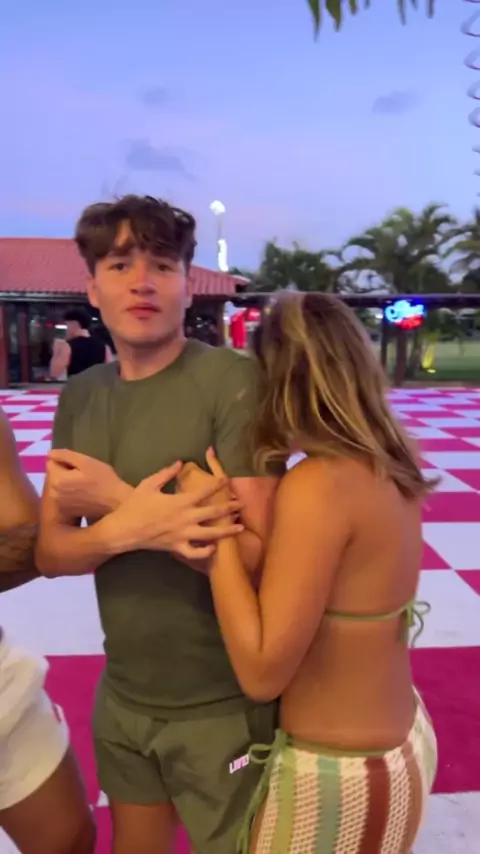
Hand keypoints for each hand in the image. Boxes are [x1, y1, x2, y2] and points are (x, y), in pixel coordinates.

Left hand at [46, 450, 131, 518]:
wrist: (116, 503)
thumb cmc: (103, 480)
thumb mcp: (86, 462)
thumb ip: (65, 455)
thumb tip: (49, 453)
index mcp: (56, 480)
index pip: (51, 462)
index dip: (66, 461)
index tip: (81, 467)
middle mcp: (53, 493)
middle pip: (54, 474)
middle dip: (65, 472)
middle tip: (84, 475)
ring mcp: (59, 504)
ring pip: (58, 485)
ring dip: (67, 482)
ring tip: (85, 485)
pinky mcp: (66, 511)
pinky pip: (63, 495)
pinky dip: (70, 493)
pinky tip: (84, 494)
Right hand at [102, 462, 243, 560]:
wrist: (124, 530)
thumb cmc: (135, 505)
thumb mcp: (149, 484)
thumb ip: (166, 473)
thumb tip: (180, 462)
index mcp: (179, 502)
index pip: (204, 491)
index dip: (217, 485)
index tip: (227, 480)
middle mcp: (185, 518)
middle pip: (213, 513)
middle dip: (229, 507)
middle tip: (241, 504)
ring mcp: (182, 535)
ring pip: (210, 534)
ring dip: (227, 530)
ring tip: (239, 528)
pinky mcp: (177, 547)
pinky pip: (195, 552)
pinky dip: (206, 552)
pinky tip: (213, 547)